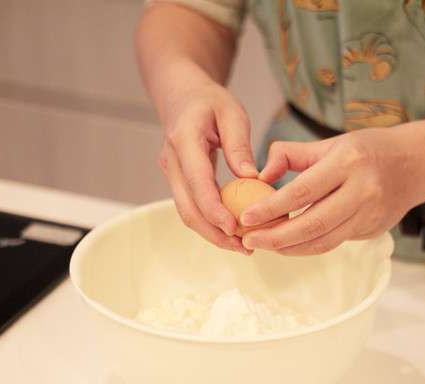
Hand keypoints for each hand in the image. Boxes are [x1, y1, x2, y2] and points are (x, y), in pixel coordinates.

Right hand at [157, 82, 257, 253]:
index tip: (235, 228)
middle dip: (214, 232)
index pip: (197, 182)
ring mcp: (171, 173)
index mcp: (184, 140)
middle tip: (244, 248)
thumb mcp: (232, 113)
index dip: (214, 209)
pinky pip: (191, 206)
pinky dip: (209, 222)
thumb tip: (253, 178)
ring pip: (187, 212)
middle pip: (188, 207)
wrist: (181, 95)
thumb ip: (239, 145)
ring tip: (241, 246)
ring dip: (212, 232)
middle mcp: (172, 161)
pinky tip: (231, 230)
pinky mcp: (177, 180)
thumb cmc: (209, 101)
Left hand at [239, 128, 424, 254]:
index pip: (302, 191)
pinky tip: (289, 243)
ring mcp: (371, 214)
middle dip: (276, 237)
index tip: (246, 218)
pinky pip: (334, 242)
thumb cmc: (366, 150)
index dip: (271, 208)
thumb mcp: (329, 142)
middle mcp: (362, 190)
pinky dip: (308, 246)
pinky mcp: (373, 230)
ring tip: (264, 244)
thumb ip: (291, 155)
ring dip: (290, 248)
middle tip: (249, 240)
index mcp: (347, 162)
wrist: (415, 164)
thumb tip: (259, 176)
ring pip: (324, 241)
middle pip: (313, 224)